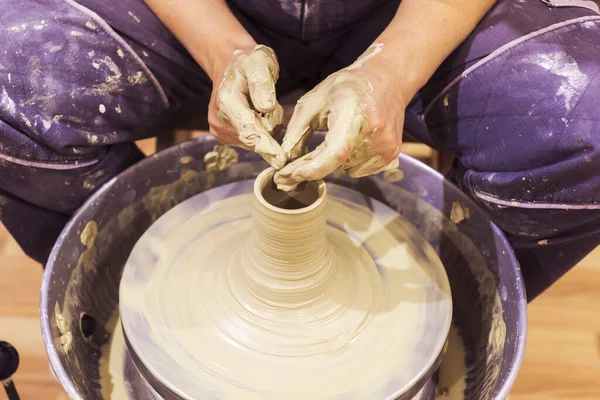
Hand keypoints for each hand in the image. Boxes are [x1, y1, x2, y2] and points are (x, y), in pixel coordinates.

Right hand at [208, 45, 285, 168]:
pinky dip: (259, 129)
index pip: (249, 129)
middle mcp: (219, 121)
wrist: (230, 66)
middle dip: (270, 123)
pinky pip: (253, 141)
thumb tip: (267, 107)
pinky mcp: (224, 137)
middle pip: (257, 137)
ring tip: (257, 105)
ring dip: (265, 125)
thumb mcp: (260, 62)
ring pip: (257, 141)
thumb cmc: (249, 62)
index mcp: (227, 101)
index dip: (266, 145)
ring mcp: (220, 132)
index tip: (279, 160)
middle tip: (265, 100)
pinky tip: (253, 113)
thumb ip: (263, 83)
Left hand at [273, 45, 402, 190]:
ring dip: (334, 160)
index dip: (308, 170)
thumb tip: (285, 160)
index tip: (285, 177)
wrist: (388, 79)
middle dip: (312, 165)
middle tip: (297, 160)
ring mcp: (386, 146)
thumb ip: (297, 132)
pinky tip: (352, 140)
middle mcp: (374, 132)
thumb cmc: (348, 87)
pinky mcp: (391, 154)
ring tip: (337, 135)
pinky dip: (349, 160)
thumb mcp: (314, 101)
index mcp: (354, 113)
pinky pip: (359, 169)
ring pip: (345, 169)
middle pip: (335, 164)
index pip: (332, 154)